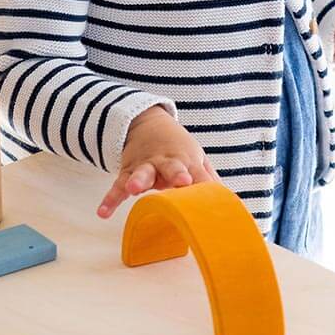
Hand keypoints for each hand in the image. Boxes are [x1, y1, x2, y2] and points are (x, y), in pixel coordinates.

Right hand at [97, 105, 220, 218]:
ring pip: (143, 172)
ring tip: (135, 189)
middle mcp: (167, 162)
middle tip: (182, 181)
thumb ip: (210, 181)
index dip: (205, 183)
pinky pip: (117, 185)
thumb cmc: (178, 150)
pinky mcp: (128, 170)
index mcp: (188, 161)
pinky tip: (103, 212)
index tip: (212, 196)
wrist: (146, 122)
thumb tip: (231, 205)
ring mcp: (146, 165)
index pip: (199, 174)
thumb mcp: (197, 160)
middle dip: (177, 174)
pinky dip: (110, 198)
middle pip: (173, 167)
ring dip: (140, 180)